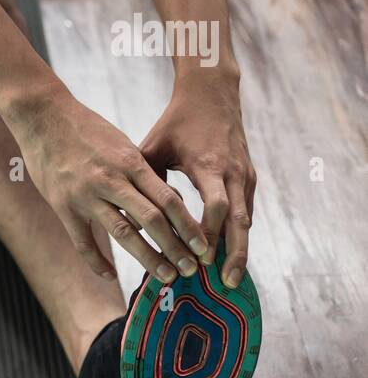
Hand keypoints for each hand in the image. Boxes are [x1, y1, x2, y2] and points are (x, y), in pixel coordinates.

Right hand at [7, 89, 207, 283]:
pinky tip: (111, 275)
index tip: (203, 247)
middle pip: (151, 220)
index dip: (188, 227)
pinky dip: (97, 261)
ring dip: (148, 258)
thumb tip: (171, 202)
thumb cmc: (87, 129)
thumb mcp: (122, 144)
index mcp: (130, 162)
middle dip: (175, 247)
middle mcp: (111, 180)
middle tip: (191, 269)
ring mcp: (85, 195)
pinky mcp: (62, 206)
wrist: (42, 117)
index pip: (168, 200)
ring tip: (166, 276)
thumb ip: (145, 173)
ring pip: (122, 233)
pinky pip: (83, 242)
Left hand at [140, 81, 255, 287]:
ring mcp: (243, 175)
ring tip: (228, 279)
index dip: (208, 233)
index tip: (198, 258)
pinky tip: (229, 257)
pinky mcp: (248, 177)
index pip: (215, 206)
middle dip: (232, 252)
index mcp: (208, 164)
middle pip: (238, 220)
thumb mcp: (155, 146)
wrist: (212, 94)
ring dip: (239, 250)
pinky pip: (246, 212)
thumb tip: (128, 217)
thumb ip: (144, 180)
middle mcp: (231, 172)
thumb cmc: (176, 122)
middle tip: (223, 282)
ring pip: (247, 220)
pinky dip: (239, 235)